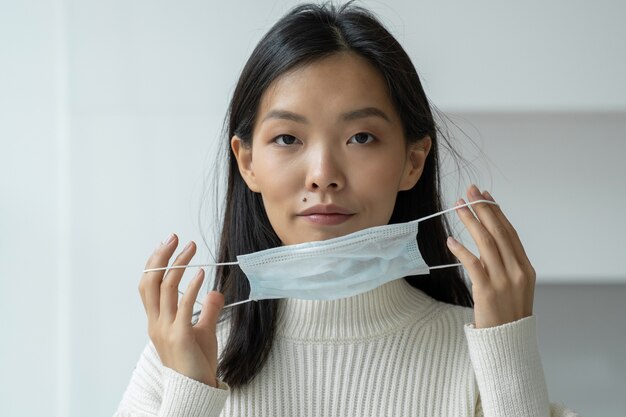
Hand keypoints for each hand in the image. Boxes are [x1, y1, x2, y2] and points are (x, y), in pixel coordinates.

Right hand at [139, 234, 224, 386]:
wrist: (195, 390)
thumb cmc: (196, 364)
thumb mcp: (203, 332)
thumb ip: (208, 311)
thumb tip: (216, 292)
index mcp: (157, 321)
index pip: (147, 285)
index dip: (154, 263)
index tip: (166, 245)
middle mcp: (156, 323)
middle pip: (151, 281)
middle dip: (161, 256)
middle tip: (174, 237)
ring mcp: (166, 329)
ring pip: (165, 289)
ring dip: (178, 264)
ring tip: (191, 248)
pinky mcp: (180, 336)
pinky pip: (184, 306)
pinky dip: (191, 287)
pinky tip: (201, 273)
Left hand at [446, 185, 534, 328]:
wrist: (508, 342)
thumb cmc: (508, 314)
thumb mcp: (515, 286)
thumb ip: (506, 264)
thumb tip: (488, 240)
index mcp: (526, 268)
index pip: (510, 233)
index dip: (497, 212)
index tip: (485, 195)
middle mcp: (517, 271)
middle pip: (499, 232)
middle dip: (484, 209)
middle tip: (470, 191)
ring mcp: (504, 281)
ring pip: (487, 244)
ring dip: (471, 222)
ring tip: (458, 206)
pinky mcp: (487, 292)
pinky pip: (473, 265)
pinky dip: (462, 250)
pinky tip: (451, 239)